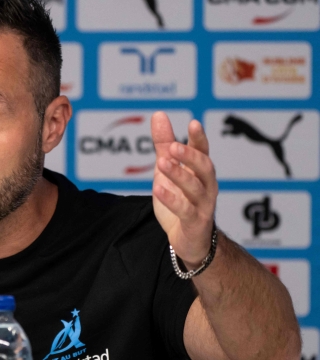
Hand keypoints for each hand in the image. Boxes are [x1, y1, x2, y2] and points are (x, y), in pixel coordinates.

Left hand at [151, 111, 217, 268]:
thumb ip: (164, 143)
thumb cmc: (181, 200)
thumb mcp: (168, 169)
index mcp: (200, 171)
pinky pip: (185, 210)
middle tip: (173, 146)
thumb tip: (158, 114)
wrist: (188, 239)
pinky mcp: (195, 223)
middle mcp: (206, 186)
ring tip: (162, 163)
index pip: (202, 151)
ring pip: (195, 188)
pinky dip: (172, 200)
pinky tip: (158, 189)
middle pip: (204, 167)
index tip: (193, 123)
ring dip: (180, 174)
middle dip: (190, 156)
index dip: (199, 138)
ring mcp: (203, 205)